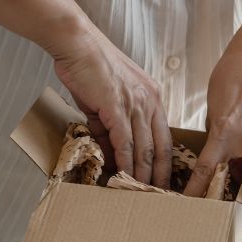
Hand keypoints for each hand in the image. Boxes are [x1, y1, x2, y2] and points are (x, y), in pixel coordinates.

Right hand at [52, 22, 171, 187]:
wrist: (76, 43)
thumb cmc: (89, 67)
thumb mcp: (108, 99)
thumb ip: (111, 126)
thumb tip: (111, 152)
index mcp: (153, 98)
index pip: (165, 138)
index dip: (165, 163)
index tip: (163, 182)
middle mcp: (150, 102)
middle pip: (161, 148)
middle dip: (160, 176)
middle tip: (159, 198)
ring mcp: (136, 105)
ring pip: (144, 150)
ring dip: (142, 175)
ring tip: (140, 195)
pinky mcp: (117, 108)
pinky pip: (125, 143)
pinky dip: (125, 163)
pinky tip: (124, 177)